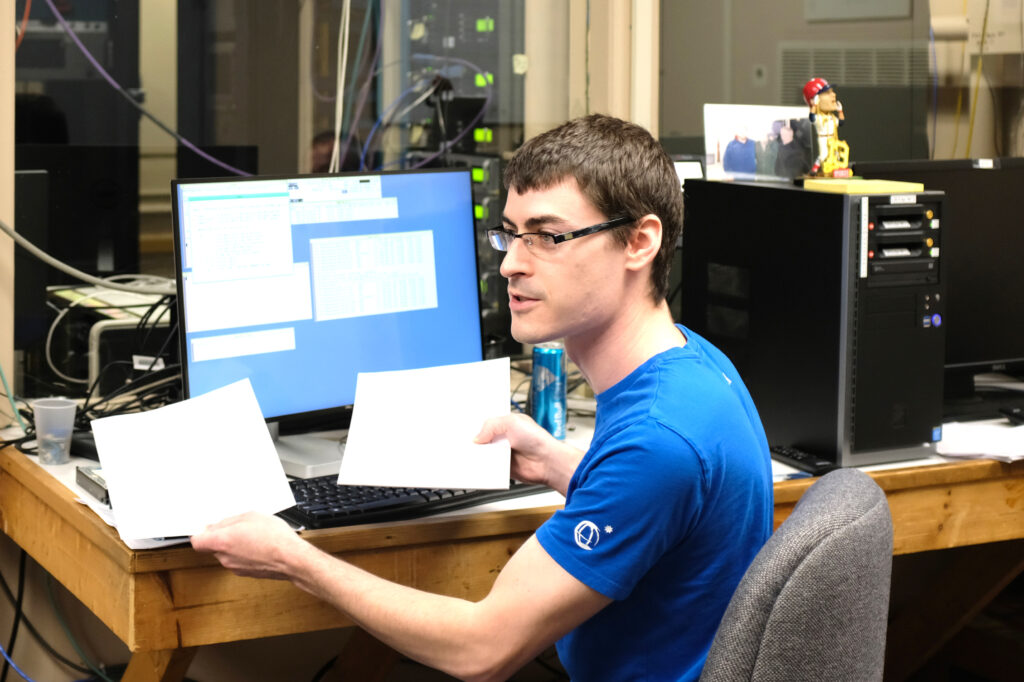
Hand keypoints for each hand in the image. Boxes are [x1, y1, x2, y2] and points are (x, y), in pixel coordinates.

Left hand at [191, 512, 305, 578]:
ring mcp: (234, 567)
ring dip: (234, 544)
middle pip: (212, 546)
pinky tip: (258, 544)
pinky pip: (238, 560)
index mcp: (221, 541)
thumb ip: (229, 521)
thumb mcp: (250, 516)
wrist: (291, 558)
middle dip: (221, 536)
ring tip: (252, 534)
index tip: (207, 527)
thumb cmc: (274, 537)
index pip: (197, 541)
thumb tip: (218, 526)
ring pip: (226, 553)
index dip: (200, 533)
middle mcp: (224, 557)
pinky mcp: (245, 573)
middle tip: (236, 526)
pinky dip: (244, 553)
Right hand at [475, 413, 582, 493]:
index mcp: (505, 424)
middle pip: (481, 438)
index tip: (464, 427)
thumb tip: (477, 437)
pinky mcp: (501, 467)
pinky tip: (478, 463)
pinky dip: (482, 466)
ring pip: (482, 453)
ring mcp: (501, 453)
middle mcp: (502, 438)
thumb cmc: (537, 439)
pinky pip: (487, 466)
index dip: (475, 424)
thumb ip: (491, 425)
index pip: (485, 422)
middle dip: (474, 441)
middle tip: (465, 442)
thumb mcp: (512, 422)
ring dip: (477, 454)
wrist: (547, 462)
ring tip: (470, 453)